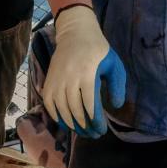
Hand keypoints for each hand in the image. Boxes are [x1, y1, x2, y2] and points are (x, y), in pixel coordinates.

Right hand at [43, 5, 126, 138]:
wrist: (75, 33)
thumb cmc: (98, 50)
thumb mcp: (114, 65)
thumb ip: (117, 86)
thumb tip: (114, 106)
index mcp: (88, 74)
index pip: (90, 105)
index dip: (96, 121)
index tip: (101, 130)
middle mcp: (70, 78)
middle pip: (75, 110)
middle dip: (85, 126)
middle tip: (93, 134)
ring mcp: (57, 79)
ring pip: (61, 108)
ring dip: (71, 123)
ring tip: (81, 131)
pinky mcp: (48, 79)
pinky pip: (48, 102)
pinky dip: (55, 115)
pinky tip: (64, 122)